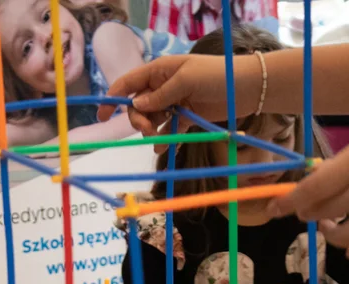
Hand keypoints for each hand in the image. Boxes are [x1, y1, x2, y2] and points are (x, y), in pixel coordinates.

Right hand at [98, 55, 239, 137]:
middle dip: (137, 119)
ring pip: (151, 119)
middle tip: (147, 130)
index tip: (102, 116)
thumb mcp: (186, 81)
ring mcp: (173, 102)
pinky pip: (167, 128)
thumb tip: (135, 105)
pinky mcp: (185, 116)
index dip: (112, 98)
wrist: (246, 87)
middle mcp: (163, 86)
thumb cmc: (216, 75)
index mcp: (159, 71)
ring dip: (150, 130)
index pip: (128, 83)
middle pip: (137, 105)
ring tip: (157, 139)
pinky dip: (163, 138)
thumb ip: (160, 95)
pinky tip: (161, 148)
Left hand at [267, 123, 348, 268]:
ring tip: (333, 226)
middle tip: (312, 212)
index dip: (288, 202)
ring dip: (331, 234)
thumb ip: (345, 158)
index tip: (272, 210)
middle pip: (323, 212)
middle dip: (310, 214)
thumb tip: (313, 177)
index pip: (313, 187)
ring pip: (342, 237)